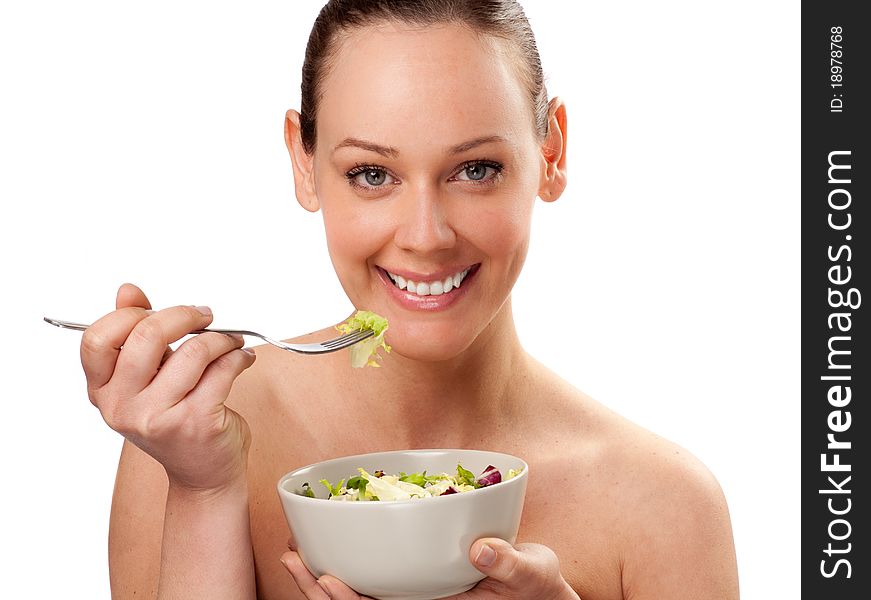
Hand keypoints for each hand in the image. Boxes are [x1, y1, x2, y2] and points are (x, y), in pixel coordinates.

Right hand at [80, 283, 255, 492]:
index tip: (159, 309)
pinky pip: (223, 370)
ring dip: (222, 338)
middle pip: (147, 336)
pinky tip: (241, 359)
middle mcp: (123, 407)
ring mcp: (159, 417)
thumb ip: (136, 335)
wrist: (203, 472)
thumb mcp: (148, 379)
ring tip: (231, 342)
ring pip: (193, 351)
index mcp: (103, 391)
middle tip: (205, 316)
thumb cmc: (176, 419)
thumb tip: (127, 290)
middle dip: (184, 315)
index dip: (130, 314)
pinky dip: (239, 356)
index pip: (98, 340)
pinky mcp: (196, 422)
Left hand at [281, 537, 578, 599]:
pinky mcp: (422, 578)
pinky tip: (333, 542)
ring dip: (326, 579)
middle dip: (322, 589)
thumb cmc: (540, 588)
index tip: (327, 579)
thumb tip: (480, 550)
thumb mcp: (533, 575)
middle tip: (292, 558)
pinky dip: (354, 561)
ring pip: (365, 593)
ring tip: (296, 552)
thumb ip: (508, 564)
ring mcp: (420, 593)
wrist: (544, 592)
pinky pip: (381, 576)